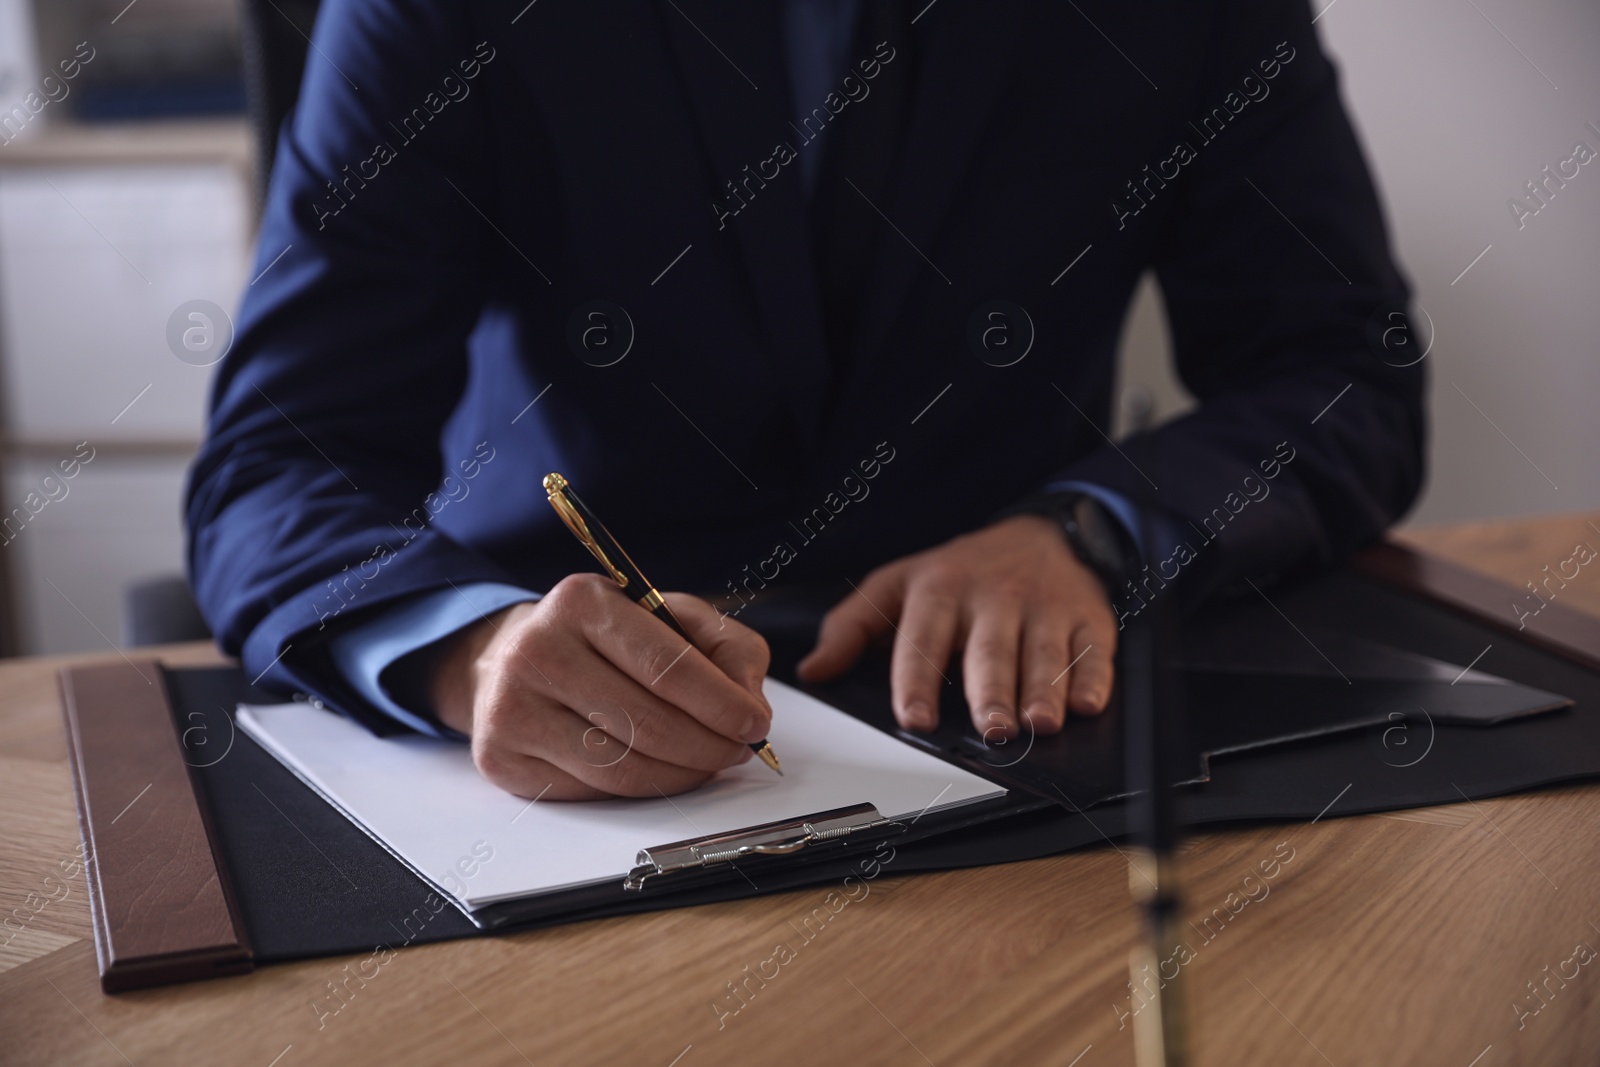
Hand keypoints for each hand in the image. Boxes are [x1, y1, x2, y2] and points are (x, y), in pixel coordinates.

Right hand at [431, 574, 771, 798]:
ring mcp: (512, 709)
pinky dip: (640, 789)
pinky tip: (659, 771)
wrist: (507, 658)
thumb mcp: (667, 616)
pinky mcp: (503, 759)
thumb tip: (749, 701)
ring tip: (707, 763)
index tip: (754, 724)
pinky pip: (592, 792)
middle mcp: (537, 651)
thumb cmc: (600, 638)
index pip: (666, 666)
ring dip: (681, 775)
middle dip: (709, 746)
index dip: (721, 704)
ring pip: (622, 768)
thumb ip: (725, 646)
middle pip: (647, 723)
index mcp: (583, 603)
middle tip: (738, 751)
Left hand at [796, 515, 1115, 738]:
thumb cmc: (963, 572)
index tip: (914, 718)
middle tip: (990, 729)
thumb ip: (852, 627)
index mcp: (939, 590)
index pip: (923, 639)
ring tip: (1039, 724)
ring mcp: (1043, 608)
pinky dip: (1093, 678)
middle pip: (990, 650)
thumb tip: (814, 669)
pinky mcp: (1086, 619)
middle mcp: (993, 598)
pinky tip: (1086, 703)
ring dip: (1043, 691)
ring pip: (1042, 654)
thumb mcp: (898, 584)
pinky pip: (1092, 650)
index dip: (916, 680)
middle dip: (990, 690)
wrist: (1043, 533)